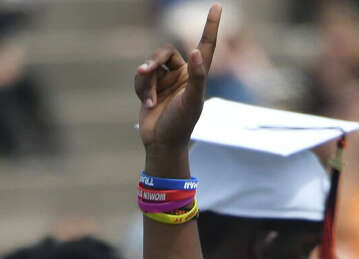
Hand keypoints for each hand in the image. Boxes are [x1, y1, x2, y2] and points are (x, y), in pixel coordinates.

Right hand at [135, 3, 219, 156]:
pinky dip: (141, 88)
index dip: (210, 27)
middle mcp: (183, 75)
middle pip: (165, 52)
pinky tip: (146, 104)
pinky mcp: (151, 87)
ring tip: (149, 100)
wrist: (162, 145)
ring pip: (150, 64)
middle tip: (145, 71)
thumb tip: (198, 52)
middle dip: (154, 61)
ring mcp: (166, 81)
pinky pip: (141, 76)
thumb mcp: (192, 102)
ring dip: (146, 81)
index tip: (217, 6)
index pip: (206, 46)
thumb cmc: (181, 126)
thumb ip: (197, 77)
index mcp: (197, 76)